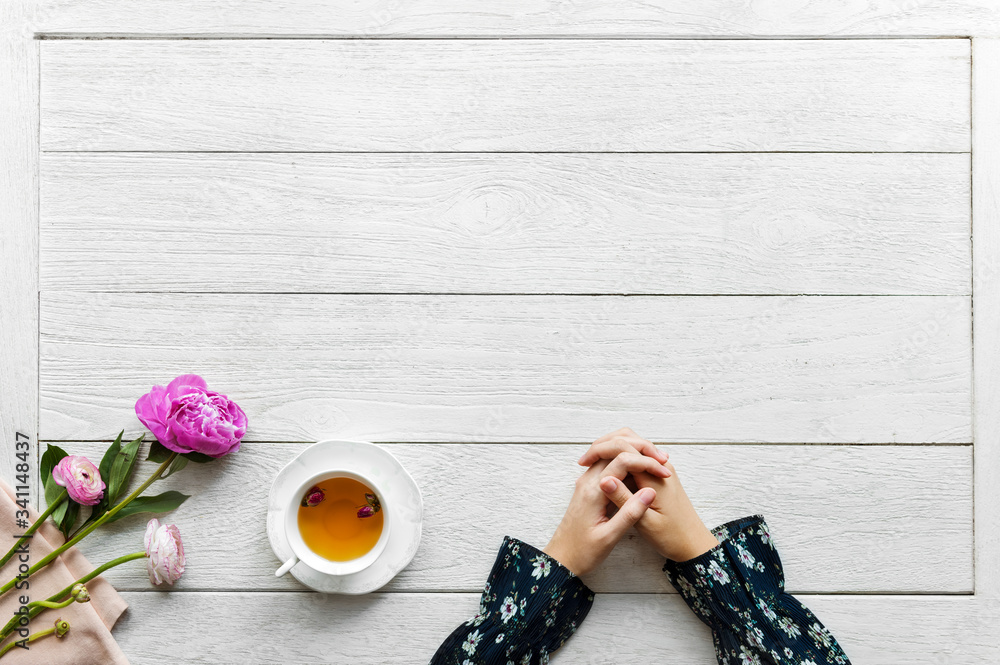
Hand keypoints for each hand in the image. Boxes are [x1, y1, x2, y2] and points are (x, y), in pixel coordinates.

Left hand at [542, 455, 661, 576]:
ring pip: (611, 453)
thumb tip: (650, 492)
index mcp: (593, 491)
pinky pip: (608, 465)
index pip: (622, 460)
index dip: (646, 462)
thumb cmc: (583, 552)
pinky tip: (640, 471)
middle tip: (662, 461)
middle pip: (614, 448)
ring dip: (633, 453)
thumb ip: (629, 514)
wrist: (561, 558)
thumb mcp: (609, 538)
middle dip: (641, 450)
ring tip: (655, 463)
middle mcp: (588, 481)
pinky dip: (626, 462)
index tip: (664, 472)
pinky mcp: (590, 487)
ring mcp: (587, 482)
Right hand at [580, 428, 719, 561]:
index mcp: (655, 475)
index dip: (600, 451)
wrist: (693, 543)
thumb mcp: (645, 523)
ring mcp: (659, 468)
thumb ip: (624, 499)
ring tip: (590, 464)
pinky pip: (635, 458)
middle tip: (584, 461)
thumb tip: (604, 478)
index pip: (624, 448)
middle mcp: (659, 465)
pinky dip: (618, 459)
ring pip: (631, 446)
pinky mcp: (657, 475)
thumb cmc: (672, 536)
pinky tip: (605, 471)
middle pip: (628, 439)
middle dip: (603, 445)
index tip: (583, 464)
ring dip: (610, 450)